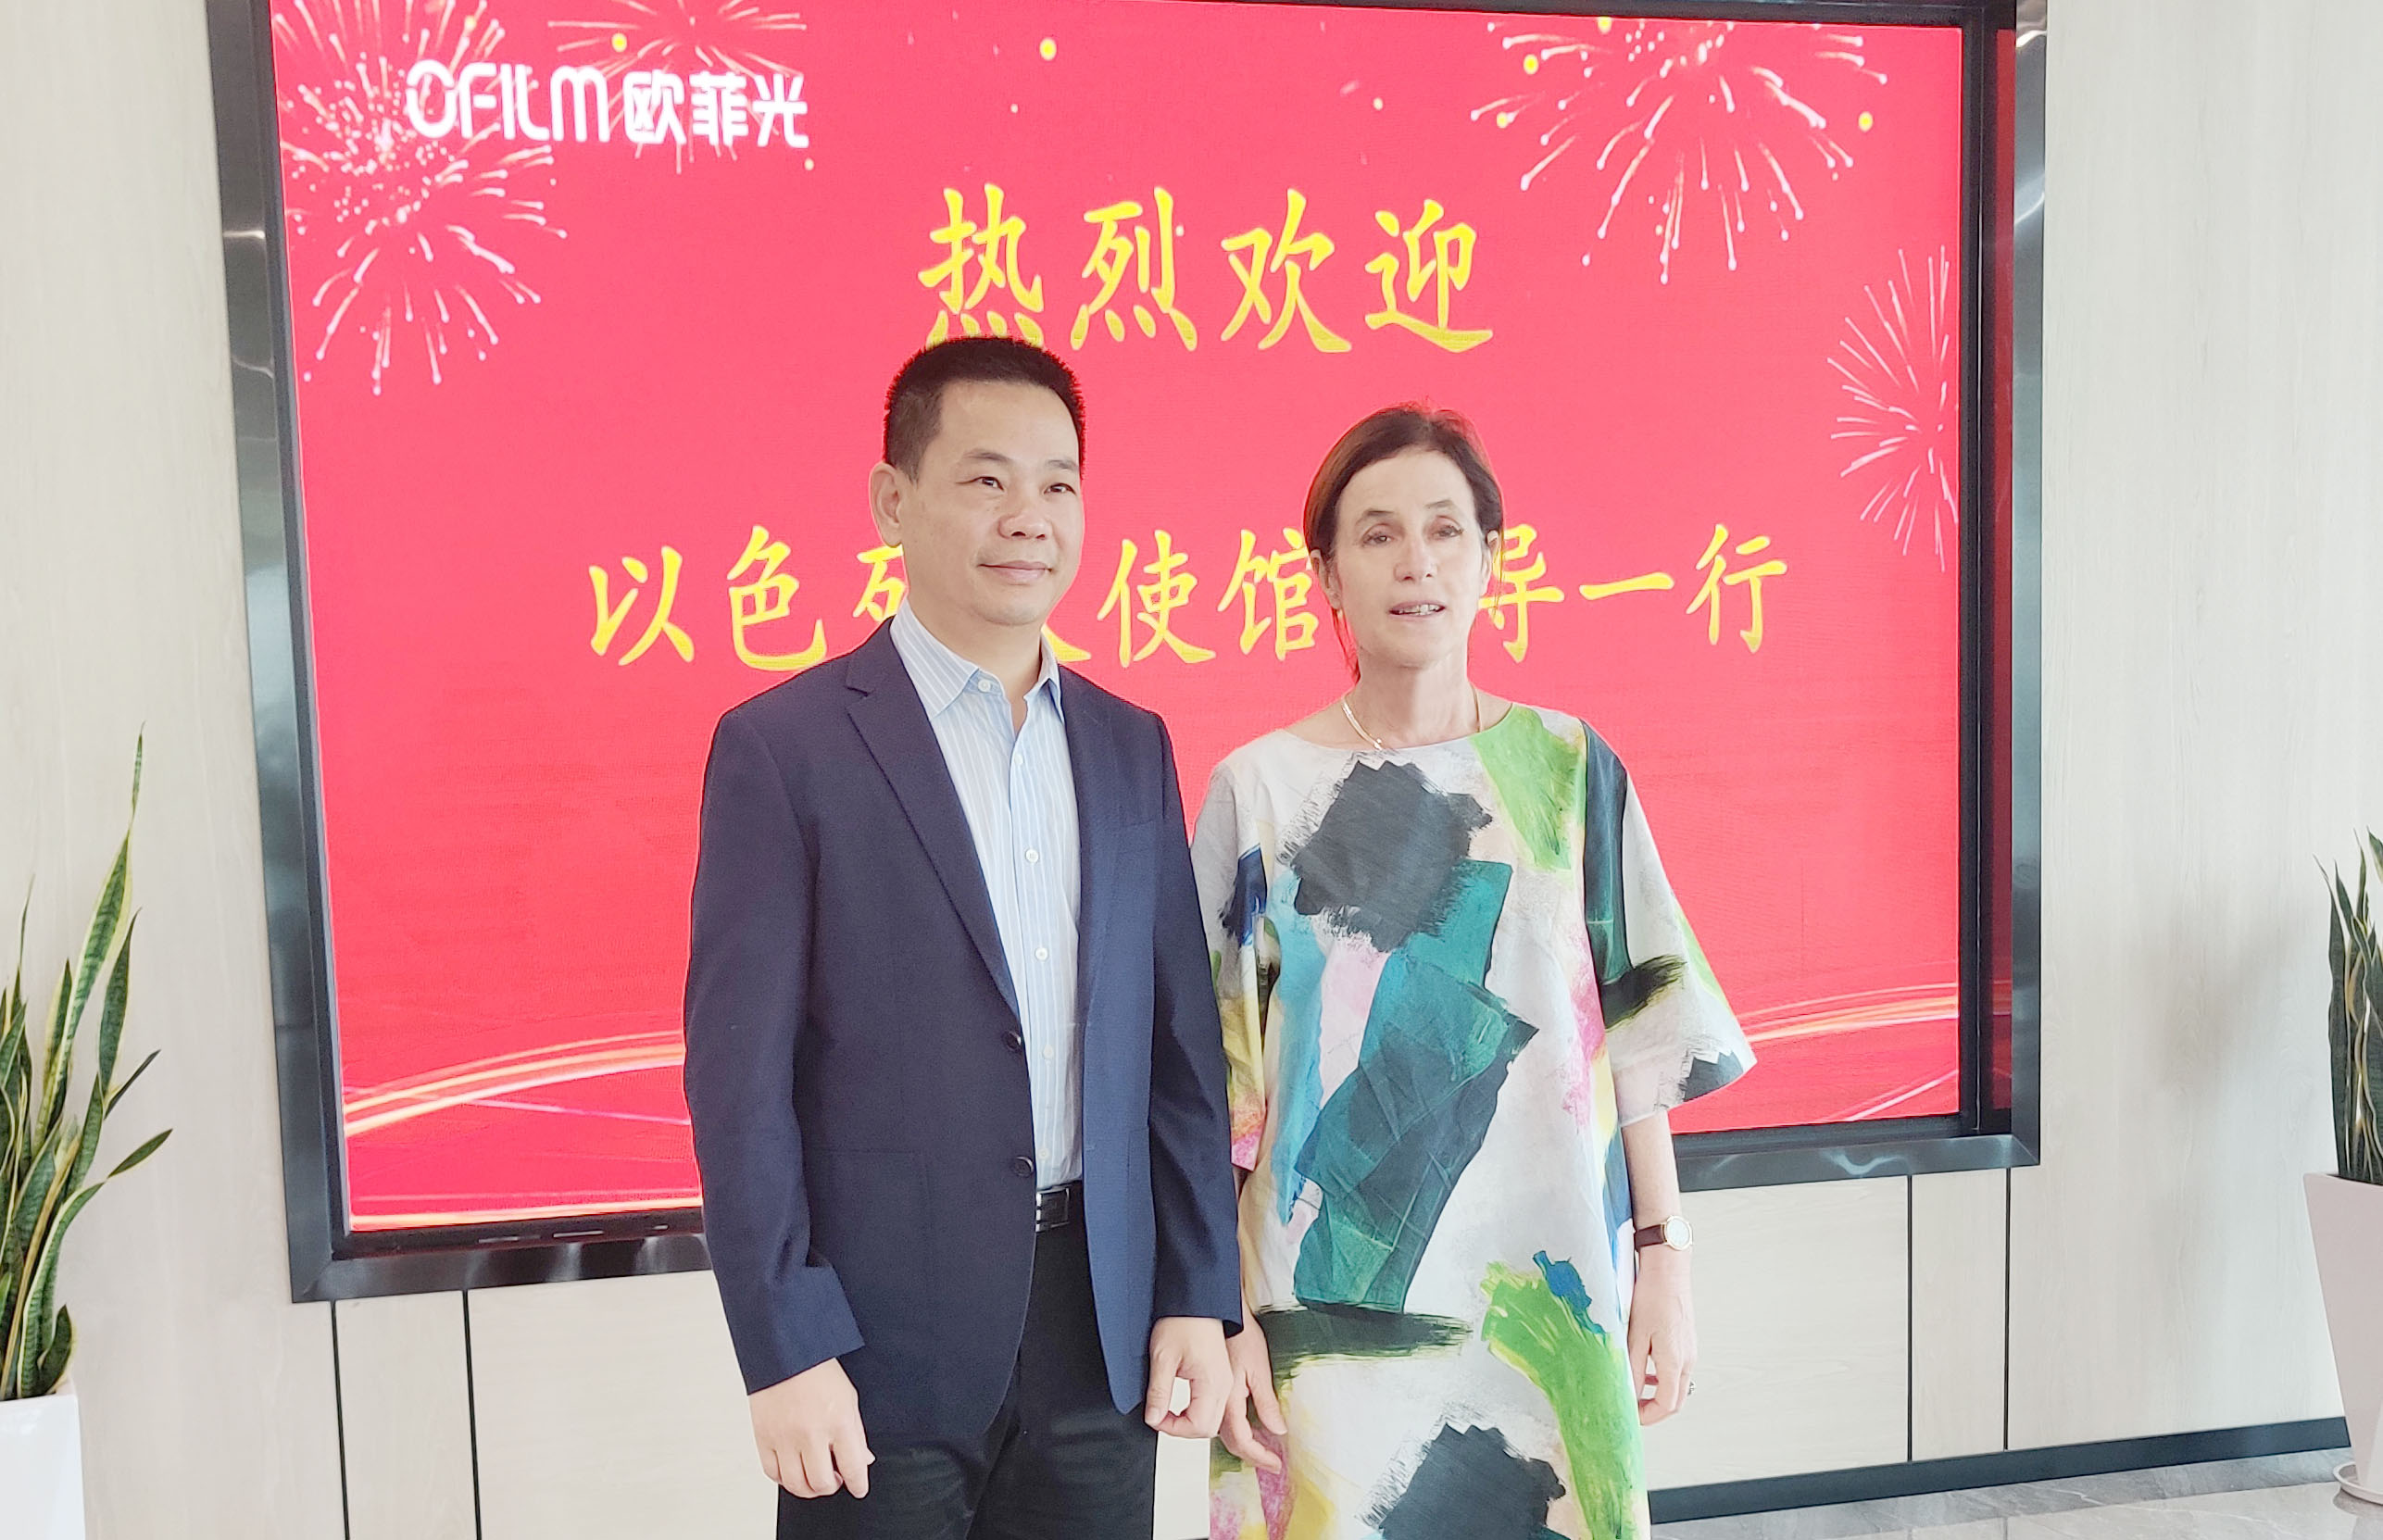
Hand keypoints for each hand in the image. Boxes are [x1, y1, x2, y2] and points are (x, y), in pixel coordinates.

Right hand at [749, 1359, 873, 1498]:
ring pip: (796, 1484)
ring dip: (808, 1488)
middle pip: (822, 1483)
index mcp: (839, 1421)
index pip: (853, 1468)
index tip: (859, 1489)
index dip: (858, 1484)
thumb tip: (863, 1460)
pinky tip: (793, 1470)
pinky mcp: (763, 1437)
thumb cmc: (817, 1371)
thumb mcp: (848, 1398)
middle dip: (832, 1486)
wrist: (784, 1352)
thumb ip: (856, 1433)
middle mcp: (811, 1432)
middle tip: (834, 1479)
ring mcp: (785, 1437)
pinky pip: (773, 1473)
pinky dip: (784, 1479)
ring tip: (814, 1479)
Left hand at [1145, 1316, 1230, 1438]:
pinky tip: (1182, 1405)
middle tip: (1160, 1416)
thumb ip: (1158, 1393)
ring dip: (1190, 1422)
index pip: (1198, 1426)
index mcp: (1212, 1382)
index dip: (1173, 1429)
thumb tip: (1153, 1418)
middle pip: (1208, 1428)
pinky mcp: (1222, 1377)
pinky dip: (1197, 1412)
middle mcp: (1224, 1385)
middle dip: (1182, 1429)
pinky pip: (1214, 1407)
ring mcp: (1226, 1382)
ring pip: (1212, 1420)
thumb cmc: (1183, 1321)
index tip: (1156, 1418)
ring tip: (1169, 1411)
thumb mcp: (1162, 1358)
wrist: (1197, 1300)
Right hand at [1217, 1308, 1285, 1471]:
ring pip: (1224, 1433)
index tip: (1275, 1465)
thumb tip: (1277, 1430)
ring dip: (1244, 1445)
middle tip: (1271, 1462)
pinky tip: (1248, 1427)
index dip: (1259, 1457)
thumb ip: (1266, 1402)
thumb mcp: (1259, 1367)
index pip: (1242, 1441)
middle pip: (1232, 1442)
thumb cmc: (1239, 1334)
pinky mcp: (1213, 1389)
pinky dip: (1236, 1430)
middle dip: (1252, 1456)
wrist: (1216, 1315)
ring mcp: (1213, 1396)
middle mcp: (1217, 1402)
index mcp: (1229, 1400)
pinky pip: (1221, 1419)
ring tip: (1262, 1450)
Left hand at [1628, 1245, 1696, 1425]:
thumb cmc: (1651, 1297)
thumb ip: (1632, 1368)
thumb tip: (1628, 1395)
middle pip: (1675, 1400)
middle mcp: (1687, 1359)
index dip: (1648, 1417)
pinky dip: (1662, 1377)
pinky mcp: (1687, 1340)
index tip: (1630, 1417)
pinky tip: (1646, 1368)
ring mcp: (1690, 1350)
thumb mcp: (1635, 1335)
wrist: (1669, 1268)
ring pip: (1677, 1385)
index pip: (1667, 1405)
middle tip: (1632, 1409)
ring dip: (1658, 1394)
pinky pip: (1677, 1369)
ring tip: (1635, 1389)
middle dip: (1654, 1410)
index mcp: (1675, 1362)